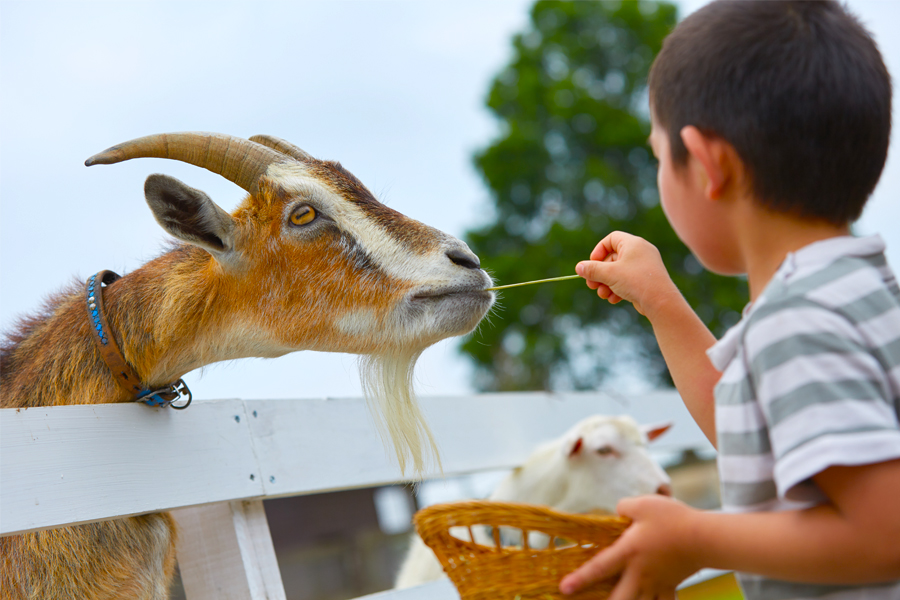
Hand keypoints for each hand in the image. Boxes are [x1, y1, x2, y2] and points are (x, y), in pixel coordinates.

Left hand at [559, 495, 701, 599]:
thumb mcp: (642, 504)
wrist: (705, 537)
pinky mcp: (671, 586)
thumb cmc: (672, 518)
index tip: (564, 589)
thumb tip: (617, 514)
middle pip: (619, 599)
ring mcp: (656, 583)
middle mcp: (640, 573)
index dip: (580, 579)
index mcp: (629, 551)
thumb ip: (623, 508)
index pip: (599, 567)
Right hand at [575, 231, 678, 317]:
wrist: (661, 302)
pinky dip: (618, 288)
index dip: (598, 251)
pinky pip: (627, 280)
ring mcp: (644, 266)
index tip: (591, 264)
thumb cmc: (636, 282)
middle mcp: (640, 252)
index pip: (611, 239)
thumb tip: (579, 267)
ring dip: (607, 283)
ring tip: (603, 294)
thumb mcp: (609, 274)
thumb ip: (592, 269)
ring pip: (618, 272)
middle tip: (591, 285)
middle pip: (612, 258)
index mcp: (633, 243)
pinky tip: (613, 299)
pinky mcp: (646, 280)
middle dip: (600, 273)